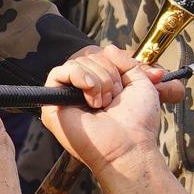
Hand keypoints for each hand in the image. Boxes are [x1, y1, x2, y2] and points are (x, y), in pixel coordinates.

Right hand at [42, 41, 178, 176]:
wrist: (129, 146)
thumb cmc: (137, 122)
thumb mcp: (141, 82)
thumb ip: (126, 61)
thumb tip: (108, 48)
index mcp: (99, 86)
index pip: (99, 54)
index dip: (114, 63)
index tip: (125, 84)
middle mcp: (81, 90)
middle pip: (89, 56)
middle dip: (108, 74)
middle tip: (114, 100)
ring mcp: (66, 97)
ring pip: (77, 62)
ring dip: (99, 80)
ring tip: (103, 104)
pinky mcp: (52, 104)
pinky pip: (59, 72)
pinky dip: (79, 76)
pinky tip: (91, 96)